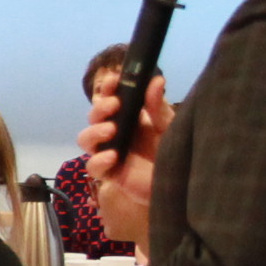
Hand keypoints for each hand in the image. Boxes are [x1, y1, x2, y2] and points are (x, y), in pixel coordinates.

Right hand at [81, 76, 167, 241]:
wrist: (180, 186)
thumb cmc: (173, 153)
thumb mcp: (169, 127)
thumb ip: (159, 107)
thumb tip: (156, 81)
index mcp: (128, 118)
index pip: (109, 98)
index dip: (107, 88)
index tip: (113, 79)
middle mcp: (114, 133)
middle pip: (94, 116)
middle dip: (100, 107)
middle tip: (115, 105)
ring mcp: (109, 153)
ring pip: (85, 139)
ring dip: (93, 131)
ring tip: (111, 130)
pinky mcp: (110, 174)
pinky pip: (93, 167)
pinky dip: (98, 160)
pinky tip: (112, 156)